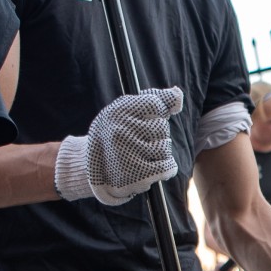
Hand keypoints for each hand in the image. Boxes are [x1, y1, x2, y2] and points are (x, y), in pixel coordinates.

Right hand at [53, 87, 182, 205]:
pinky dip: (167, 168)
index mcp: (118, 111)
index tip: (146, 119)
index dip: (156, 112)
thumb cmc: (117, 134)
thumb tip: (178, 96)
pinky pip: (166, 167)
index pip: (155, 104)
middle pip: (162, 127)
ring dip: (160, 153)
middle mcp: (121, 130)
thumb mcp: (129, 110)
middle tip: (140, 141)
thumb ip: (156, 99)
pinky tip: (156, 167)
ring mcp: (127, 153)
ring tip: (144, 154)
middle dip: (157, 135)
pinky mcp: (135, 174)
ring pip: (164, 147)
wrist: (92, 168)